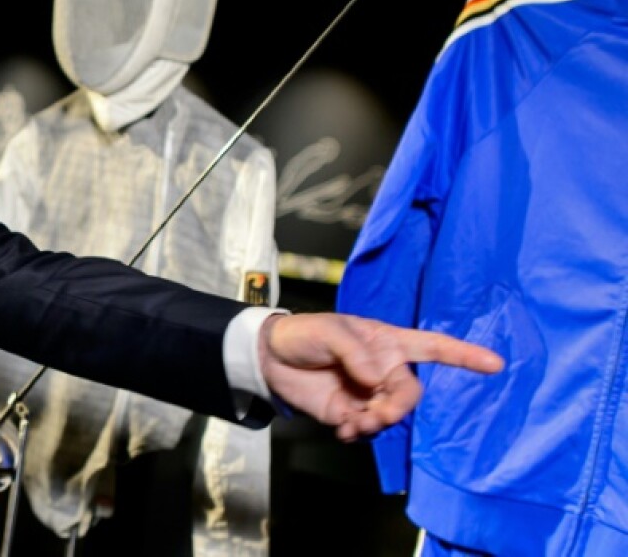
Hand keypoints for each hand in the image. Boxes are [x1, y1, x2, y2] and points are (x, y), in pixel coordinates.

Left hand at [258, 312, 503, 441]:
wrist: (270, 358)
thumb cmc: (305, 334)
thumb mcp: (329, 332)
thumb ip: (356, 353)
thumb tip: (378, 379)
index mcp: (388, 343)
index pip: (433, 347)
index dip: (465, 354)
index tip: (495, 363)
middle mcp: (384, 370)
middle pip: (410, 394)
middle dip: (397, 407)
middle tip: (375, 414)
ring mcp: (368, 394)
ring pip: (391, 416)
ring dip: (378, 424)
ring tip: (353, 423)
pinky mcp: (350, 413)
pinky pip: (368, 430)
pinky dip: (360, 434)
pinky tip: (344, 430)